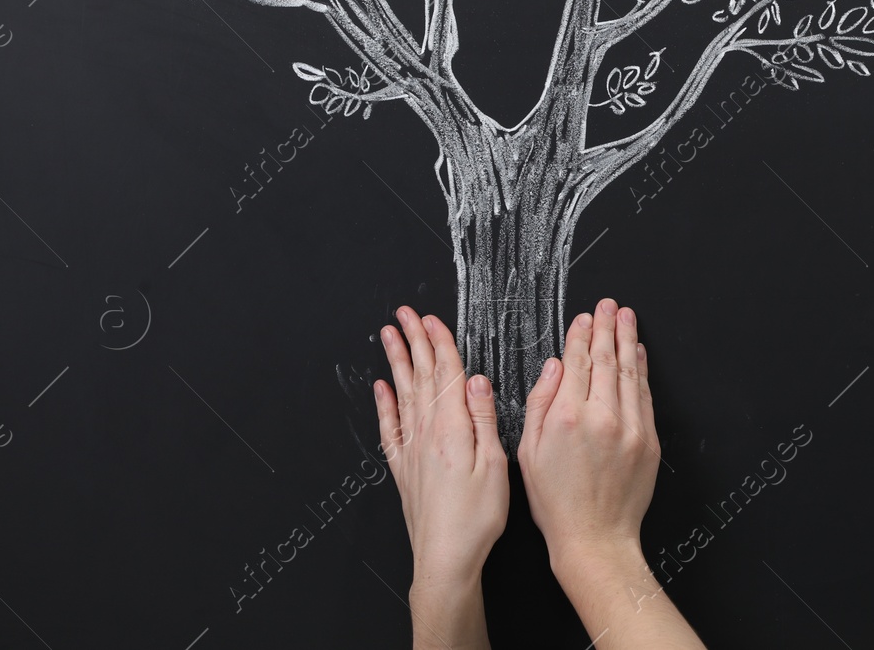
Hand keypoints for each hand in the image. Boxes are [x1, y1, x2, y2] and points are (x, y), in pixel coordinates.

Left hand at [375, 305, 505, 649]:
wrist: (445, 559)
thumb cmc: (476, 518)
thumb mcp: (493, 465)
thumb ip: (483, 418)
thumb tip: (475, 380)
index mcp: (451, 429)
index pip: (445, 374)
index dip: (439, 343)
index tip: (431, 318)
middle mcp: (426, 434)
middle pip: (420, 377)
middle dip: (414, 342)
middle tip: (404, 314)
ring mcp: (411, 451)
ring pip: (402, 394)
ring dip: (397, 363)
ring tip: (389, 336)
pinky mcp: (404, 469)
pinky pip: (389, 427)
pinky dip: (384, 404)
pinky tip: (380, 388)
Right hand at [518, 299, 705, 648]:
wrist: (595, 537)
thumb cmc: (556, 502)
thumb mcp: (529, 453)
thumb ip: (541, 403)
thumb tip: (555, 366)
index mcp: (567, 418)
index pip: (577, 362)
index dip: (581, 336)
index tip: (584, 317)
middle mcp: (601, 417)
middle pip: (606, 360)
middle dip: (608, 328)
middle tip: (610, 305)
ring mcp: (630, 427)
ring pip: (628, 372)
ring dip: (628, 340)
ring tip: (627, 317)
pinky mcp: (648, 439)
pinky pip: (644, 395)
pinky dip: (642, 370)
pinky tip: (638, 353)